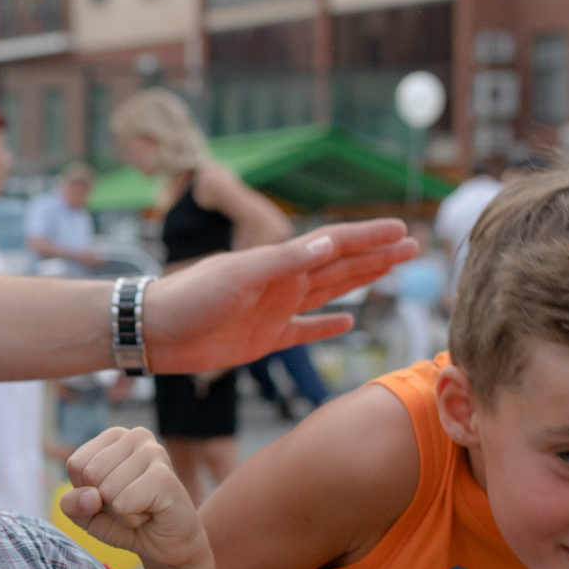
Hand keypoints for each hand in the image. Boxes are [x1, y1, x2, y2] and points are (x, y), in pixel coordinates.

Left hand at [60, 427, 206, 567]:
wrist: (166, 544)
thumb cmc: (126, 522)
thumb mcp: (87, 515)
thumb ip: (72, 504)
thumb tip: (89, 496)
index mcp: (115, 437)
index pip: (76, 464)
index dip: (86, 492)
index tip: (111, 496)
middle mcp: (136, 436)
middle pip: (90, 474)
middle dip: (104, 502)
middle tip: (129, 504)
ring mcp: (154, 453)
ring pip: (107, 490)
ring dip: (120, 512)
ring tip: (141, 508)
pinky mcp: (164, 476)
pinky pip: (124, 503)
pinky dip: (131, 519)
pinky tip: (150, 513)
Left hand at [145, 221, 416, 373]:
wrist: (155, 330)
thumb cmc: (191, 297)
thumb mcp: (239, 276)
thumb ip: (284, 261)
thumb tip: (329, 242)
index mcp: (279, 262)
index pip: (335, 244)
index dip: (369, 237)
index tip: (401, 228)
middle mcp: (283, 283)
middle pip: (340, 266)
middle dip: (377, 256)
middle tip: (413, 246)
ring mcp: (276, 310)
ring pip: (330, 293)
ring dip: (360, 282)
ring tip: (391, 271)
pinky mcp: (264, 339)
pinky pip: (305, 331)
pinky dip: (327, 326)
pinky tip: (349, 322)